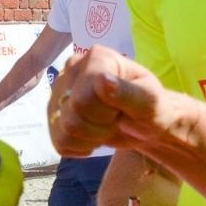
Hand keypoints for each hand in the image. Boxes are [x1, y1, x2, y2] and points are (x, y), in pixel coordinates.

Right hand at [48, 45, 176, 156]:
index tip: (122, 110)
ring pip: (63, 130)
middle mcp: (72, 69)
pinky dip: (79, 147)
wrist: (143, 123)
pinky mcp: (54, 113)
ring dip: (90, 138)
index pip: (83, 99)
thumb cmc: (151, 107)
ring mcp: (59, 91)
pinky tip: (93, 137)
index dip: (104, 115)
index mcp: (97, 58)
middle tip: (115, 119)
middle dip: (98, 127)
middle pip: (71, 115)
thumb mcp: (149, 101)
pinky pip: (59, 142)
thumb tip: (102, 81)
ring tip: (105, 127)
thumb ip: (127, 92)